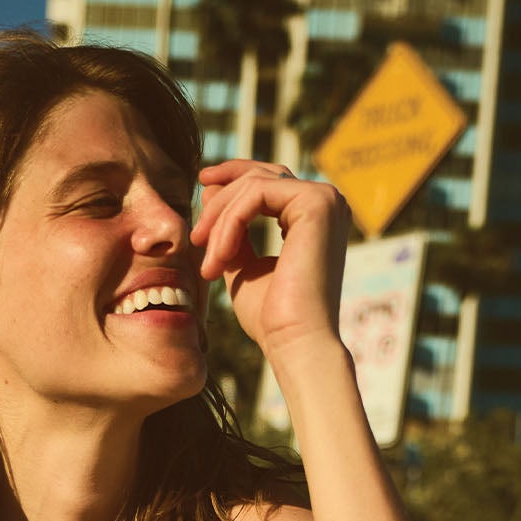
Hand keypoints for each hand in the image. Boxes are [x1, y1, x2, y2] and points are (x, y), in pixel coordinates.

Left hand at [191, 159, 349, 367]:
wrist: (295, 344)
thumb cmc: (272, 318)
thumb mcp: (242, 267)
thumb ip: (230, 231)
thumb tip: (210, 188)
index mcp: (312, 216)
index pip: (268, 181)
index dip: (232, 179)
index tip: (202, 186)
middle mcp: (325, 202)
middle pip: (259, 176)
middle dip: (219, 201)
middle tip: (195, 238)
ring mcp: (324, 199)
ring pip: (253, 185)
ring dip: (220, 221)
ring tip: (208, 264)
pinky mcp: (317, 202)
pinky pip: (256, 194)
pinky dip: (230, 223)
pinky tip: (220, 257)